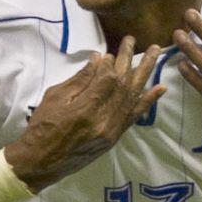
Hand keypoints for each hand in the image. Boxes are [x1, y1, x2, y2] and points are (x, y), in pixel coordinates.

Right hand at [5, 36, 165, 190]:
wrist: (42, 161)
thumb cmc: (43, 126)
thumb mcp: (55, 98)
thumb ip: (80, 79)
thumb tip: (99, 59)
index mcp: (85, 109)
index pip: (107, 79)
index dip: (110, 63)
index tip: (108, 53)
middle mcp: (104, 120)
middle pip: (122, 84)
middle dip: (129, 59)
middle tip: (132, 40)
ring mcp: (112, 130)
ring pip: (132, 96)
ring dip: (145, 73)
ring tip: (155, 52)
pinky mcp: (115, 137)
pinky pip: (134, 116)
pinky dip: (148, 101)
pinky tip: (160, 87)